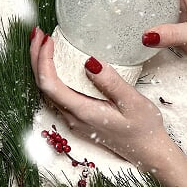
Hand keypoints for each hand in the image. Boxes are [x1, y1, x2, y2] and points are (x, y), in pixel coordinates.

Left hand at [31, 28, 177, 168]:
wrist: (149, 153)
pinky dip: (52, 74)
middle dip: (36, 57)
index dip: (43, 60)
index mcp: (82, 112)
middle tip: (37, 32)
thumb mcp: (133, 102)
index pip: (50, 84)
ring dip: (41, 65)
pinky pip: (57, 93)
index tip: (48, 39)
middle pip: (43, 86)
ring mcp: (74, 119)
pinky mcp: (78, 117)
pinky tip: (58, 62)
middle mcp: (72, 117)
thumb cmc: (145, 129)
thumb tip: (89, 62)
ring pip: (48, 90)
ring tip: (43, 42)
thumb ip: (110, 83)